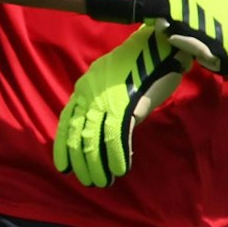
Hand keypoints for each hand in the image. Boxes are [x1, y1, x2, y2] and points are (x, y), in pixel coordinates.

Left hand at [54, 24, 188, 187]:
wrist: (163, 46)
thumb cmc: (145, 61)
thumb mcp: (116, 79)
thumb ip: (108, 100)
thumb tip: (107, 126)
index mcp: (85, 86)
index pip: (67, 121)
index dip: (64, 147)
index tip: (65, 166)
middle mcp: (89, 94)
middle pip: (77, 135)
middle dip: (82, 162)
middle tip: (88, 180)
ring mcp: (105, 100)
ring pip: (93, 140)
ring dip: (98, 164)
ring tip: (102, 181)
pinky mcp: (124, 106)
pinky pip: (116, 137)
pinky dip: (117, 156)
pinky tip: (121, 169)